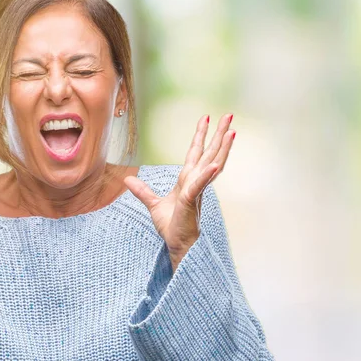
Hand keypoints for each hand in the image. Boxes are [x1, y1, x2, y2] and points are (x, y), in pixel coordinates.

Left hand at [125, 114, 234, 270]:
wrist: (177, 244)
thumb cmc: (171, 226)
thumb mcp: (153, 204)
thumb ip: (143, 191)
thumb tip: (128, 180)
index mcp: (187, 179)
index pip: (195, 152)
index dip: (201, 135)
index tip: (207, 118)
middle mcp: (195, 181)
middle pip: (210, 152)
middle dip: (219, 134)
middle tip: (229, 115)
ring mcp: (196, 190)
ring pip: (212, 164)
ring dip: (222, 148)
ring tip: (232, 132)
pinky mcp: (191, 201)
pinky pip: (199, 185)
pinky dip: (206, 175)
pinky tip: (213, 164)